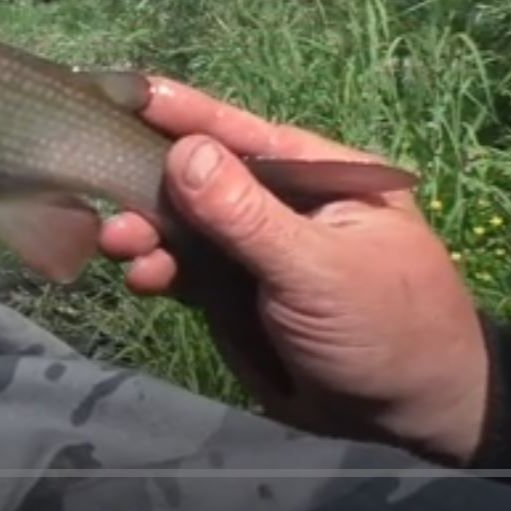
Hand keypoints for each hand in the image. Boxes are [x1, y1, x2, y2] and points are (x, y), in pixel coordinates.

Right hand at [98, 78, 489, 463]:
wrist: (410, 420)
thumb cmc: (387, 328)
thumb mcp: (318, 269)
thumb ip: (247, 216)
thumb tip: (184, 150)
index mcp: (318, 176)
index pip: (241, 133)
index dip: (183, 113)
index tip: (124, 91)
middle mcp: (281, 205)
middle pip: (199, 177)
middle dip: (150, 182)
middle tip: (100, 186)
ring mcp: (254, 251)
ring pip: (184, 225)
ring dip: (145, 230)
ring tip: (116, 244)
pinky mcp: (234, 294)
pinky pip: (184, 269)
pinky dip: (157, 269)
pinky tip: (141, 279)